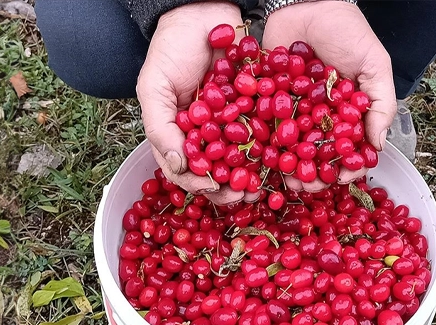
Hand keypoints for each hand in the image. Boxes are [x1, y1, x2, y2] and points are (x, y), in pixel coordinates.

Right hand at [138, 2, 256, 204]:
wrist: (203, 10)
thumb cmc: (171, 48)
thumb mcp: (154, 86)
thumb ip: (159, 126)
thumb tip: (176, 166)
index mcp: (180, 133)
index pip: (186, 169)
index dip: (198, 183)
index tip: (213, 187)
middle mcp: (208, 133)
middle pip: (218, 171)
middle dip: (230, 187)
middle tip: (244, 195)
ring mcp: (234, 122)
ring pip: (244, 158)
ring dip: (253, 175)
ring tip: (262, 185)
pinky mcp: (258, 106)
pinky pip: (267, 130)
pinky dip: (274, 146)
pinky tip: (281, 157)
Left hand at [263, 1, 396, 191]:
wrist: (307, 1)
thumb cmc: (347, 30)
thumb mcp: (374, 64)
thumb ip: (380, 104)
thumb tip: (377, 147)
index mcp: (345, 114)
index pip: (348, 149)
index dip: (346, 167)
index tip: (342, 179)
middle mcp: (318, 117)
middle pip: (315, 155)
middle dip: (313, 175)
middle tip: (308, 186)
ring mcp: (290, 110)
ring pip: (288, 147)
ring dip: (286, 167)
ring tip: (284, 178)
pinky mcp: (263, 99)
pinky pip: (261, 124)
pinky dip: (259, 142)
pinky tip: (260, 156)